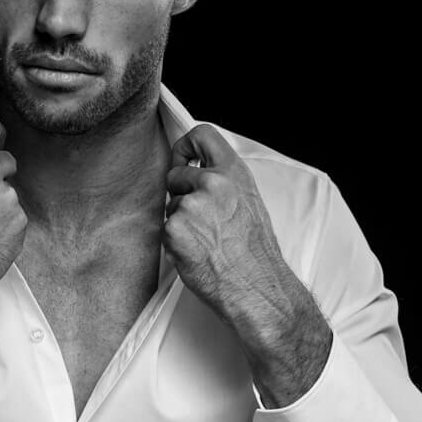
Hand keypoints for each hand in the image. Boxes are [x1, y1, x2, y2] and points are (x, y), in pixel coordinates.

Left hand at [163, 124, 331, 406]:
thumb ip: (223, 181)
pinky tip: (197, 252)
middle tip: (202, 220)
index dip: (185, 145)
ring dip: (180, 221)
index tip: (183, 159)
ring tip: (207, 240)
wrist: (256, 287)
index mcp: (233, 173)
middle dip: (180, 194)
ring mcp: (191, 205)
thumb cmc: (255, 251)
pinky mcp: (174, 228)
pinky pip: (165, 228)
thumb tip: (195, 170)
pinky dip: (175, 241)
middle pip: (175, 174)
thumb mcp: (249, 201)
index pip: (201, 134)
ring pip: (170, 205)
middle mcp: (212, 182)